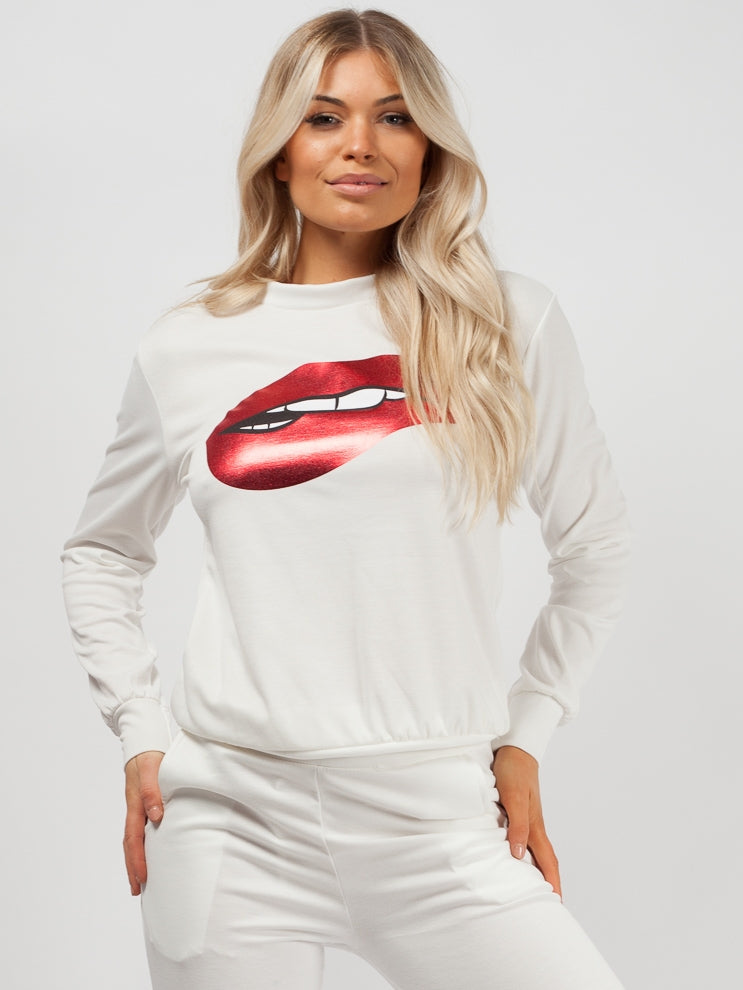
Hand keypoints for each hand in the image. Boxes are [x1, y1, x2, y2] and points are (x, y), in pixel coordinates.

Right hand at [123, 750, 164, 895]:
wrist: (144, 745)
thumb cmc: (150, 758)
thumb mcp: (152, 771)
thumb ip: (153, 792)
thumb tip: (156, 816)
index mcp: (136, 805)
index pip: (134, 838)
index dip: (137, 859)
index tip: (142, 877)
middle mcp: (135, 810)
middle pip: (130, 844)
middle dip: (132, 867)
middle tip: (137, 889)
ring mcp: (138, 809)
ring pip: (133, 839)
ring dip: (135, 859)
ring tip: (140, 879)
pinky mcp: (142, 806)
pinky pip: (139, 830)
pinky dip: (141, 845)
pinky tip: (149, 853)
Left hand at [491, 745, 561, 898]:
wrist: (514, 749)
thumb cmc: (513, 771)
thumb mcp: (513, 797)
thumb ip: (517, 825)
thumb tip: (519, 855)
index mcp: (535, 826)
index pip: (547, 862)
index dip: (552, 883)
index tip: (556, 904)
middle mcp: (534, 826)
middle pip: (545, 860)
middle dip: (549, 882)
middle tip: (549, 905)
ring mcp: (528, 819)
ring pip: (535, 851)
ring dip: (537, 870)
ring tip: (534, 889)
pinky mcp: (519, 813)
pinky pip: (524, 840)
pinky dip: (525, 854)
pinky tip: (517, 859)